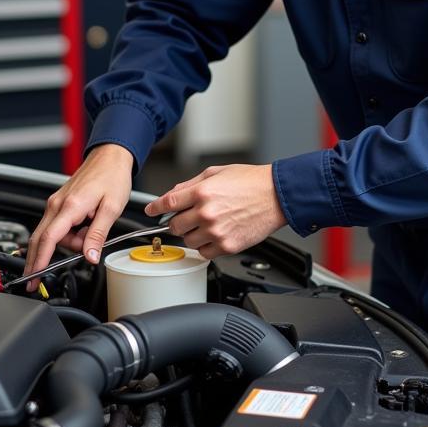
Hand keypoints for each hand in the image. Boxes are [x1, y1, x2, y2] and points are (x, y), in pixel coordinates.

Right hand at [23, 144, 133, 289]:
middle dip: (42, 259)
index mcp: (70, 206)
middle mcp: (57, 204)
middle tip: (40, 278)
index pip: (48, 239)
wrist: (110, 157)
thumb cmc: (112, 177)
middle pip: (41, 239)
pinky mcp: (59, 203)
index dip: (38, 261)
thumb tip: (90, 256)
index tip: (33, 277)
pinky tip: (84, 227)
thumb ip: (98, 235)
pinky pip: (57, 226)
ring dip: (69, 243)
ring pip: (52, 235)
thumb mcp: (111, 209)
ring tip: (91, 231)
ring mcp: (56, 202)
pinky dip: (68, 234)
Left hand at [144, 163, 286, 259]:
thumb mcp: (217, 172)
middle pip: (174, 225)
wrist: (277, 195)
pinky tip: (215, 235)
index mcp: (202, 192)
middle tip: (187, 217)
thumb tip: (174, 194)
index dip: (155, 207)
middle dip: (177, 221)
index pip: (167, 202)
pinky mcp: (227, 246)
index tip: (150, 210)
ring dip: (192, 235)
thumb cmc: (251, 182)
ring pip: (188, 241)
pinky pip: (204, 253)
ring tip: (206, 225)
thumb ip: (191, 184)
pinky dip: (206, 246)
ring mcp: (216, 231)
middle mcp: (206, 213)